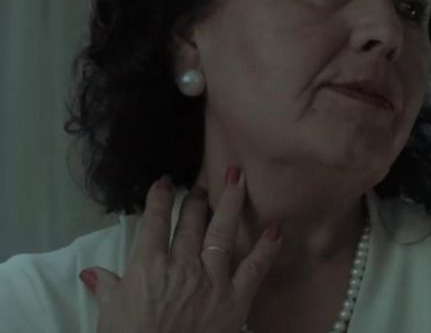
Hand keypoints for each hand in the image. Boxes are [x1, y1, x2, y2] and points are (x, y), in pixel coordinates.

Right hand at [79, 167, 282, 332]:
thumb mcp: (110, 317)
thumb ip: (106, 288)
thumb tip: (89, 273)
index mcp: (149, 266)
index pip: (155, 222)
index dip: (160, 199)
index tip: (165, 182)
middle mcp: (183, 264)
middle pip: (191, 222)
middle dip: (197, 199)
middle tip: (203, 183)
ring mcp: (212, 279)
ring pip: (221, 232)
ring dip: (229, 203)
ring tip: (236, 178)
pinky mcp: (235, 299)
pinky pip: (254, 269)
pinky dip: (267, 249)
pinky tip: (276, 229)